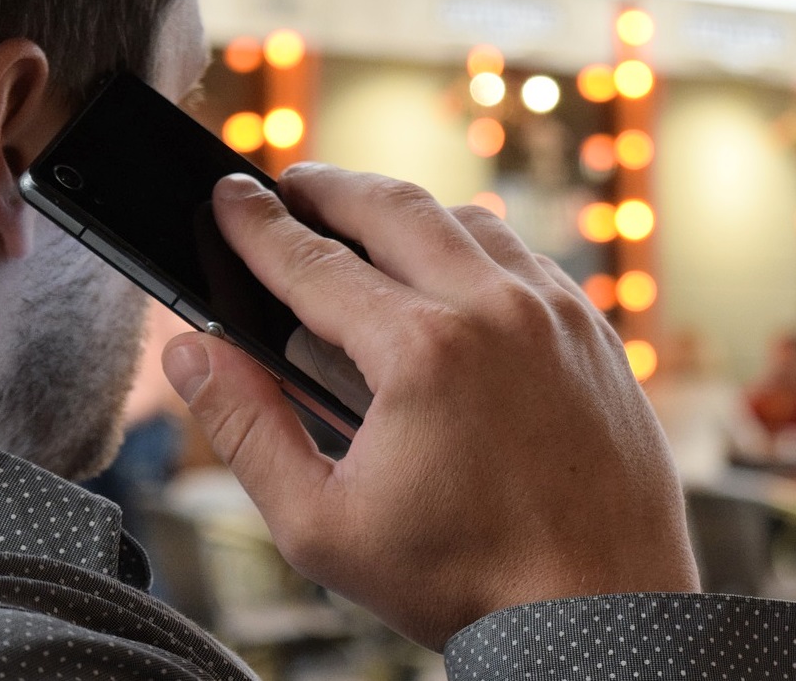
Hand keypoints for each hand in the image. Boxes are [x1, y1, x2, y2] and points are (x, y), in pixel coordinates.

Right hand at [161, 164, 698, 650]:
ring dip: (402, 210)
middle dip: (327, 188)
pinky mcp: (592, 330)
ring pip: (463, 219)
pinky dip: (470, 242)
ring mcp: (553, 312)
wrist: (601, 609)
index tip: (228, 197)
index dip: (256, 226)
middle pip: (391, 209)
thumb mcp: (322, 524)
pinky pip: (521, 254)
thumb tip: (194, 354)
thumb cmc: (466, 579)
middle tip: (287, 186)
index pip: (313, 262)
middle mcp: (494, 311)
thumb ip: (246, 429)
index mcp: (421, 353)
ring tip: (358, 219)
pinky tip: (447, 265)